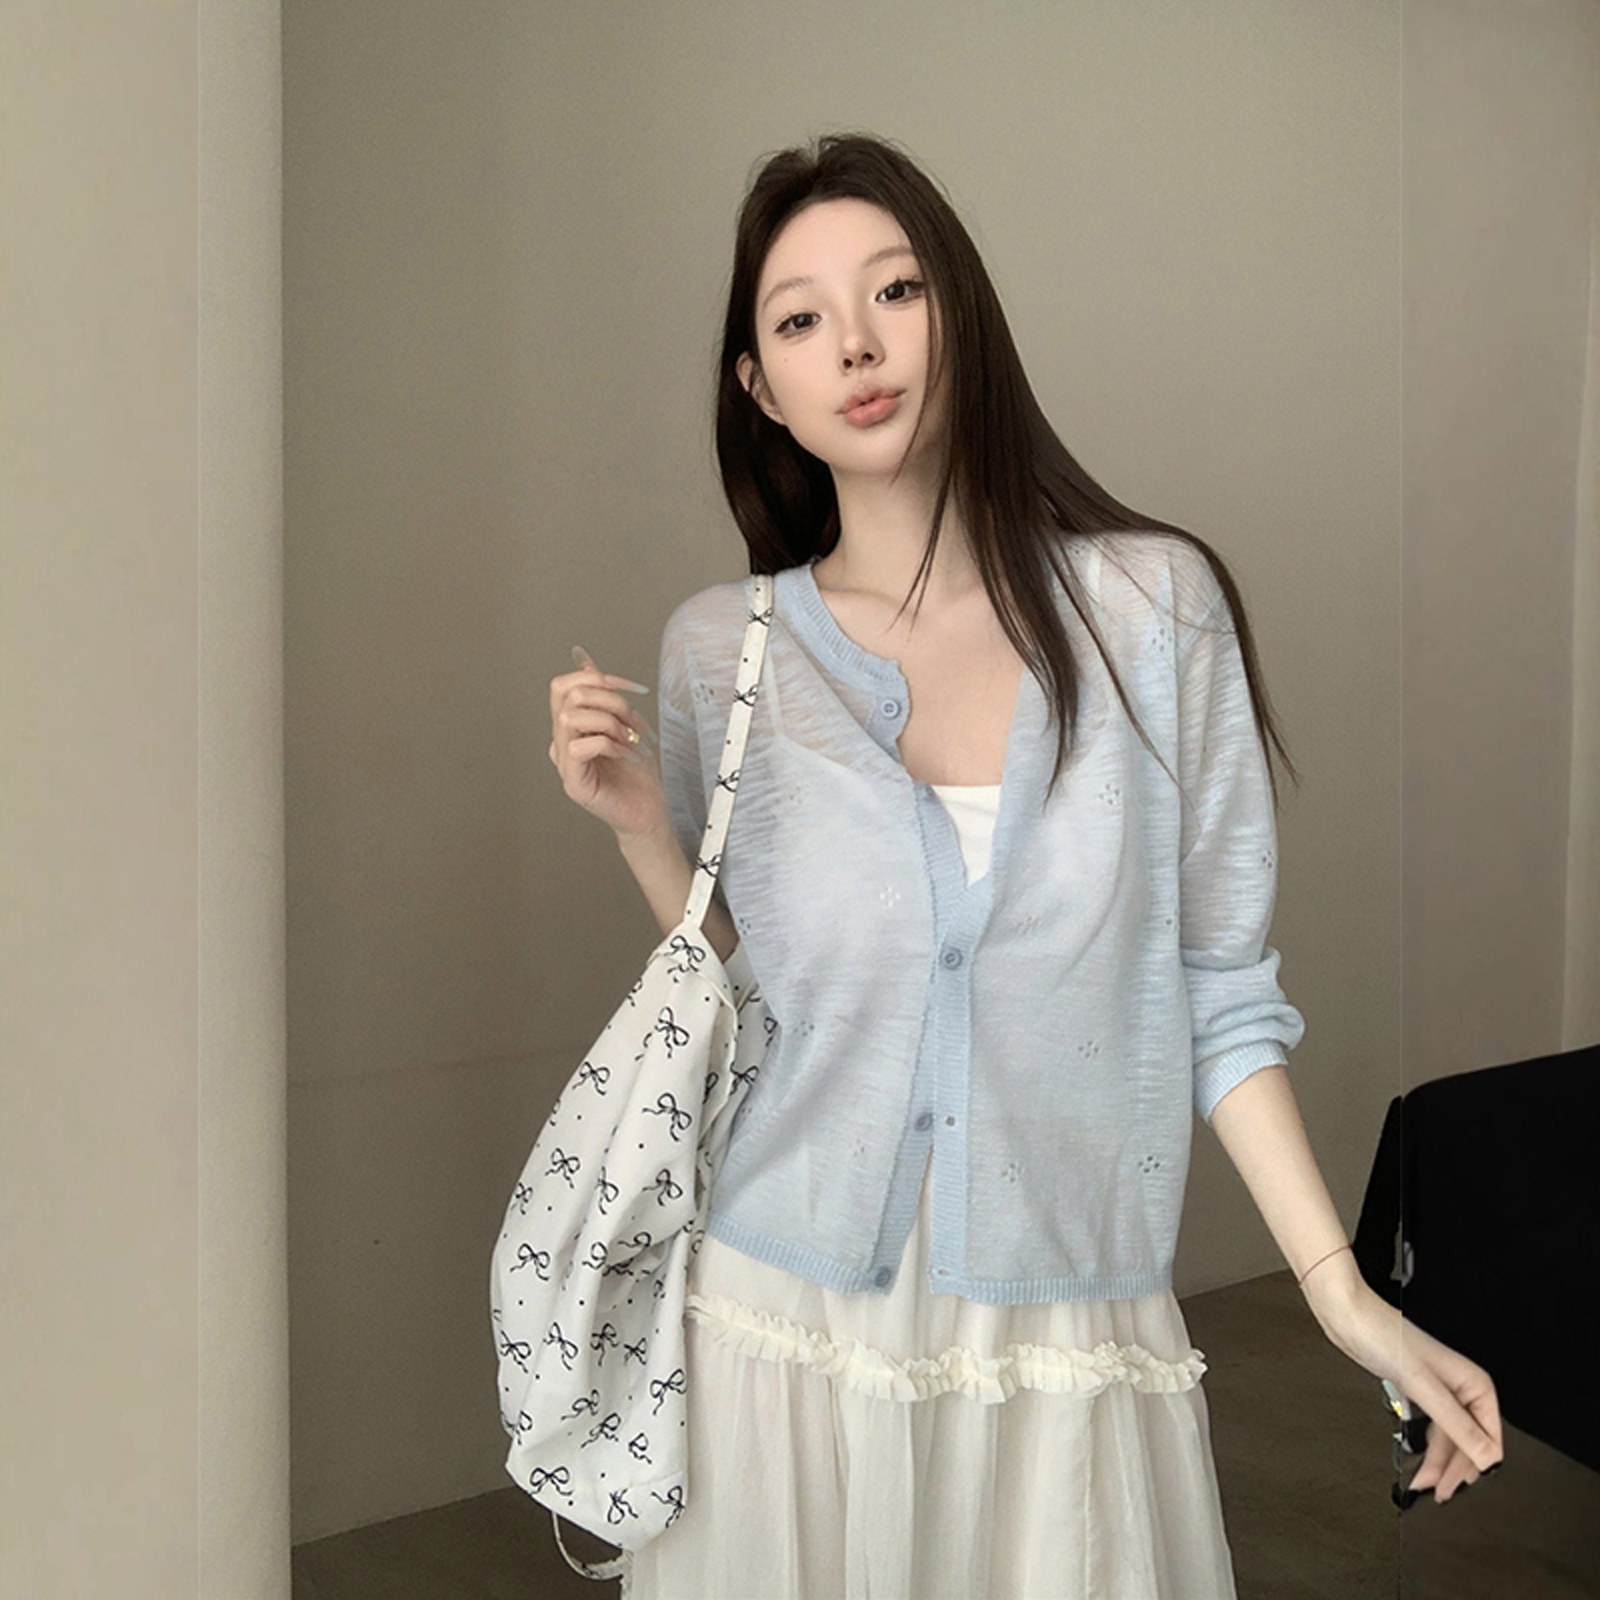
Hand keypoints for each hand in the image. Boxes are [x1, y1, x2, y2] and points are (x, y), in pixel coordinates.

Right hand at [548, 646, 666, 840]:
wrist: (648, 811)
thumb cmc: (637, 772)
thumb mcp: (624, 723)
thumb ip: (604, 696)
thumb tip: (585, 663)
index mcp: (570, 727)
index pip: (562, 686)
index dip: (595, 677)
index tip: (628, 687)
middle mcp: (562, 742)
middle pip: (569, 696)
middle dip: (610, 700)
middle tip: (633, 719)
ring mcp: (564, 763)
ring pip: (570, 717)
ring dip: (610, 722)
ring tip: (630, 739)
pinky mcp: (573, 783)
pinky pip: (580, 747)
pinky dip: (609, 744)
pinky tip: (625, 754)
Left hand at [1311, 1281, 1504, 1502]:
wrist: (1349, 1316)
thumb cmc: (1383, 1335)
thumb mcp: (1423, 1385)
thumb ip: (1456, 1423)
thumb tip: (1486, 1458)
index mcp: (1474, 1384)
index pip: (1488, 1438)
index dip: (1473, 1465)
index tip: (1455, 1486)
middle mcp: (1460, 1387)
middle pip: (1468, 1441)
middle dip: (1452, 1469)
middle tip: (1438, 1492)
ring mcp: (1438, 1390)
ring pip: (1448, 1437)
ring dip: (1437, 1462)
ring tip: (1424, 1483)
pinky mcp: (1418, 1391)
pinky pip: (1431, 1427)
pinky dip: (1426, 1446)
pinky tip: (1419, 1460)